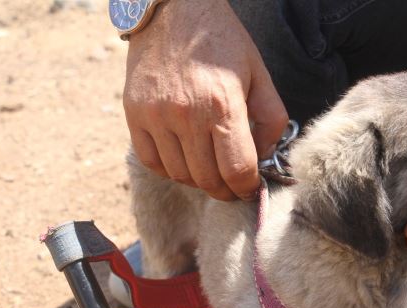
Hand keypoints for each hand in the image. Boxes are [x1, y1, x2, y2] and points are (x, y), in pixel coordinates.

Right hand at [124, 0, 287, 200]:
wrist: (173, 11)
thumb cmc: (221, 42)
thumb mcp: (259, 74)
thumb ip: (271, 120)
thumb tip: (264, 159)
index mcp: (223, 105)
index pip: (237, 170)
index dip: (247, 188)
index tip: (250, 188)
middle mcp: (187, 115)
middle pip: (208, 180)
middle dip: (225, 190)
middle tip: (232, 186)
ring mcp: (156, 116)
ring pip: (180, 175)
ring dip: (199, 181)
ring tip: (210, 169)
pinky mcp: (134, 115)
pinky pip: (153, 162)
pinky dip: (171, 169)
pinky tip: (184, 158)